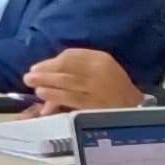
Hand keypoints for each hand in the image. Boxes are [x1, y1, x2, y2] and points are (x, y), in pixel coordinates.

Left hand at [22, 48, 138, 113]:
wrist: (135, 108)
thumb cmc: (113, 87)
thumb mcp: (103, 69)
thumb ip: (80, 67)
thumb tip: (51, 71)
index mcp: (101, 59)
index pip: (71, 56)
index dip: (51, 61)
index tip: (38, 66)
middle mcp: (99, 72)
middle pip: (66, 68)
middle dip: (45, 71)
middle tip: (29, 75)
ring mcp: (97, 88)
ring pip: (66, 83)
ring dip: (47, 83)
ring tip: (33, 84)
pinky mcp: (94, 104)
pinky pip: (71, 98)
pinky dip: (55, 96)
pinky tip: (43, 95)